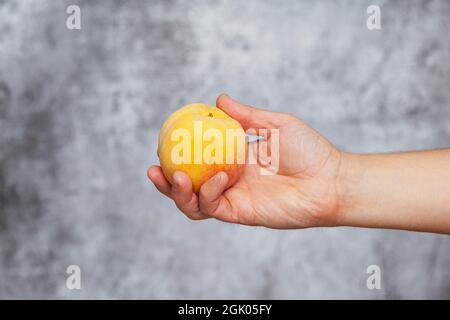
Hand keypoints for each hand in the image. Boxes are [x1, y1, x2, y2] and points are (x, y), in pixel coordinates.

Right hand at [147, 94, 343, 228]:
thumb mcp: (275, 124)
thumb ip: (246, 116)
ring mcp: (234, 198)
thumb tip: (218, 99)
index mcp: (234, 159)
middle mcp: (229, 180)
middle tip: (155, 167)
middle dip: (167, 180)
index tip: (165, 140)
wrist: (330, 179)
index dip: (178, 153)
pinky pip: (214, 207)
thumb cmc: (309, 150)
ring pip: (194, 202)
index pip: (198, 159)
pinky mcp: (241, 213)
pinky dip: (209, 193)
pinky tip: (218, 177)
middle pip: (189, 185)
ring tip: (176, 176)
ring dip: (179, 192)